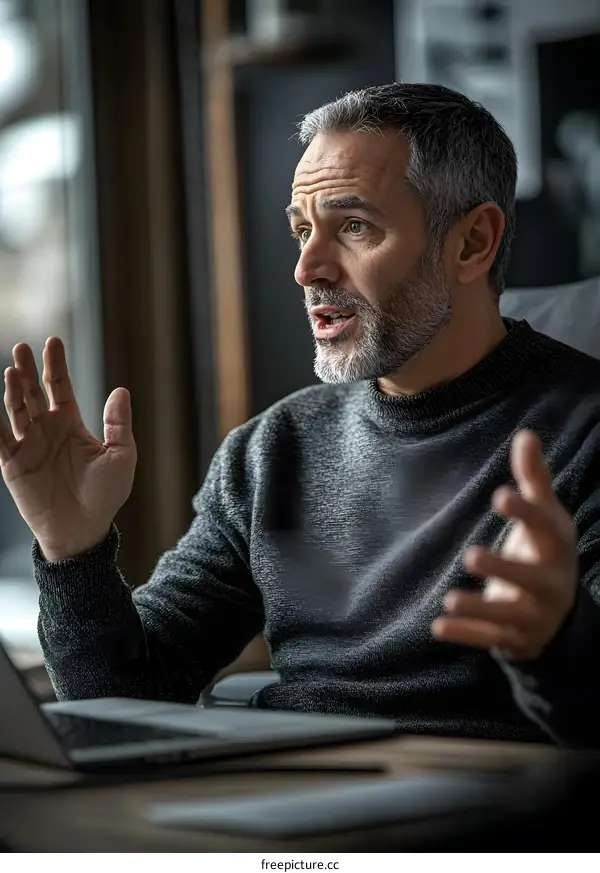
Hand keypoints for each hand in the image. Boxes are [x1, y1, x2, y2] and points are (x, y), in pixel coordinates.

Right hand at [0, 338, 136, 559]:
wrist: (84, 529)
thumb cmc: (106, 494)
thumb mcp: (121, 456)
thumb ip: (119, 424)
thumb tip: (121, 390)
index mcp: (70, 423)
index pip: (59, 386)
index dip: (55, 364)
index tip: (53, 340)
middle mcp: (45, 429)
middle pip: (32, 391)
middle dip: (27, 369)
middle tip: (21, 347)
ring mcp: (27, 445)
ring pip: (14, 410)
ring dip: (12, 390)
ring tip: (12, 370)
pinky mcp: (11, 464)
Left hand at [431, 429, 577, 659]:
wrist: (559, 612)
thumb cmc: (544, 548)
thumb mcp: (545, 514)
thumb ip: (533, 477)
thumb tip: (526, 434)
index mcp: (557, 547)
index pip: (545, 528)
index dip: (526, 513)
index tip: (500, 495)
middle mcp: (552, 583)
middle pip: (532, 578)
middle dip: (504, 568)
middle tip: (470, 554)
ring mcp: (535, 615)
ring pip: (509, 615)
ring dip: (480, 607)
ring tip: (449, 598)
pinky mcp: (516, 638)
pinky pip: (490, 638)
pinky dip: (465, 635)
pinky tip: (437, 627)